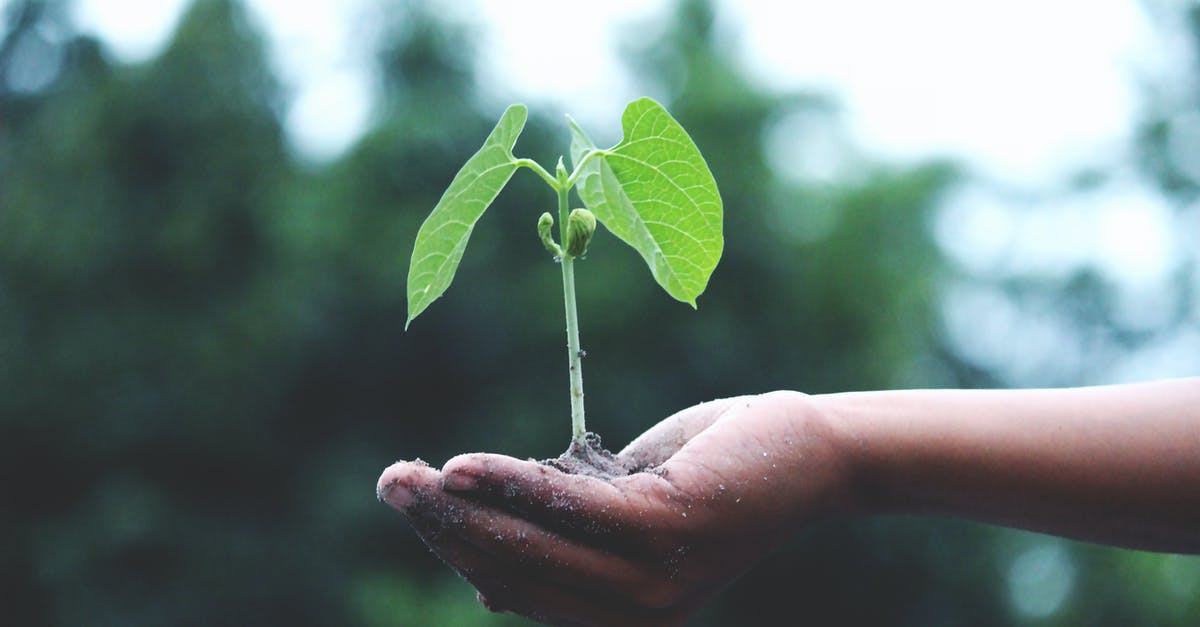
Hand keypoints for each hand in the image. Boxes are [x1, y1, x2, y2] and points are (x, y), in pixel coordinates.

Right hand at [377, 391, 852, 625]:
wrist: (808, 452)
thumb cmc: (713, 472)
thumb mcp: (626, 508)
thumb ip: (566, 533)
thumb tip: (484, 563)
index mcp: (620, 617)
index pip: (517, 588)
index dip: (457, 549)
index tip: (414, 503)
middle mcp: (634, 616)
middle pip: (513, 572)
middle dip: (443, 529)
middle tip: (390, 484)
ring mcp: (652, 580)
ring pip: (531, 546)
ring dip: (461, 509)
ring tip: (407, 477)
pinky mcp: (666, 530)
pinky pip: (569, 509)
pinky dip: (512, 485)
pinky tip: (463, 467)